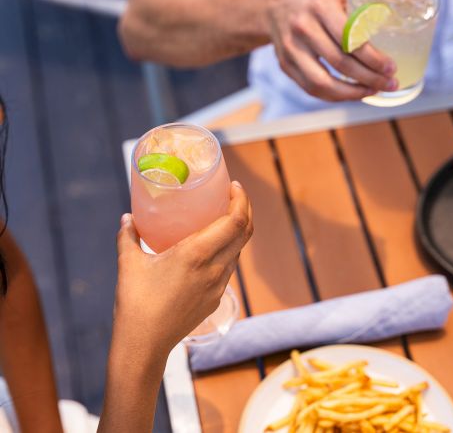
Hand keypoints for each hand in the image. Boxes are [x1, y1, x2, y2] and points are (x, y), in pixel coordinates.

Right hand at [112, 181, 252, 360]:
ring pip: (239, 250)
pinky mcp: (216, 298)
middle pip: (245, 233)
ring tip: (225, 216)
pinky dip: (229, 249)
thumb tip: (127, 218)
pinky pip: (229, 267)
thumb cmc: (135, 303)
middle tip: (233, 195)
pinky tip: (214, 246)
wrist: (144, 346)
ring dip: (238, 230)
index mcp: (196, 254)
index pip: (235, 222)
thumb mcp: (129, 263)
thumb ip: (128, 236)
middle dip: (245, 209)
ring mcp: (218, 285)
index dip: (241, 201)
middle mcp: (214, 268)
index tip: (235, 186)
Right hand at [267, 0, 397, 100]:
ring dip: (351, 94)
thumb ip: (363, 8)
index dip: (373, 59)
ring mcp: (292, 50)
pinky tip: (351, 93)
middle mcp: (303, 29)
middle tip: (389, 84)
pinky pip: (311, 89)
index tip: (391, 68)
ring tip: (372, 92)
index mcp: (320, 7)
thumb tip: (398, 26)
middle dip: (369, 79)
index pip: (351, 39)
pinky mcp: (286, 65)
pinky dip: (334, 96)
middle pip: (340, 64)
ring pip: (322, 83)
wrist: (274, 6)